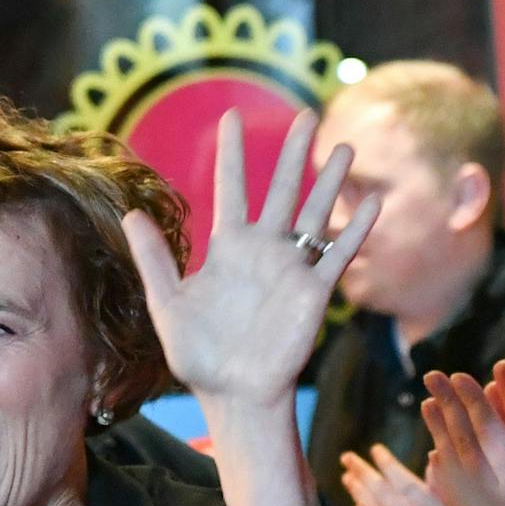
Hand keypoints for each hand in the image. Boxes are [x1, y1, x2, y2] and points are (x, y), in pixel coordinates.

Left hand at [125, 109, 379, 409]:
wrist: (233, 392)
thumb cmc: (198, 354)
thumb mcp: (167, 303)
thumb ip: (154, 259)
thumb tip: (132, 214)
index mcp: (227, 249)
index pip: (232, 189)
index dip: (233, 154)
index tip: (232, 117)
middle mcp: (263, 250)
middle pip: (282, 190)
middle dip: (293, 153)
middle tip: (306, 113)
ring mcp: (292, 268)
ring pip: (316, 213)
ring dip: (330, 181)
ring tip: (344, 146)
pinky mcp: (315, 291)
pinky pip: (339, 254)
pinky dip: (356, 229)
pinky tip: (372, 204)